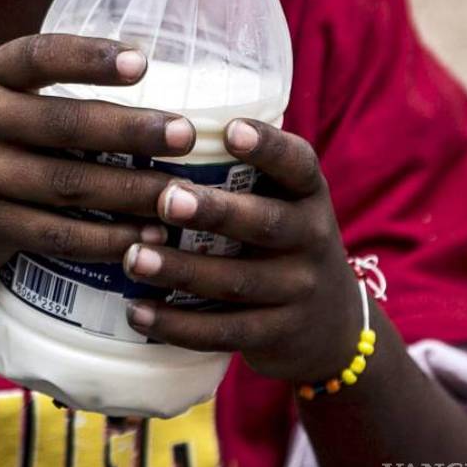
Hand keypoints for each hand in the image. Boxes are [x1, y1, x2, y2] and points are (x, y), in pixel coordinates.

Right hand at [0, 34, 195, 287]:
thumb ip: (45, 88)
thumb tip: (148, 73)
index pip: (38, 56)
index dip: (90, 57)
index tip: (142, 60)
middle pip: (64, 125)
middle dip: (131, 130)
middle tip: (185, 134)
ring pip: (68, 186)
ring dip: (131, 192)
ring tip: (180, 195)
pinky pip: (57, 234)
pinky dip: (106, 238)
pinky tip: (143, 236)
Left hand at [121, 119, 362, 382]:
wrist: (333, 327)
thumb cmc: (282, 243)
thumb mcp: (283, 204)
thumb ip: (240, 177)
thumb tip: (151, 136)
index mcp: (309, 195)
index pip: (298, 164)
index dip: (268, 147)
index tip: (230, 130)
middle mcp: (312, 239)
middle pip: (266, 224)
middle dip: (215, 212)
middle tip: (166, 199)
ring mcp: (298, 291)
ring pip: (236, 282)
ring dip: (180, 270)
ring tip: (133, 257)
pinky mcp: (276, 335)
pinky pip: (223, 332)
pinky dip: (177, 325)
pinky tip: (136, 311)